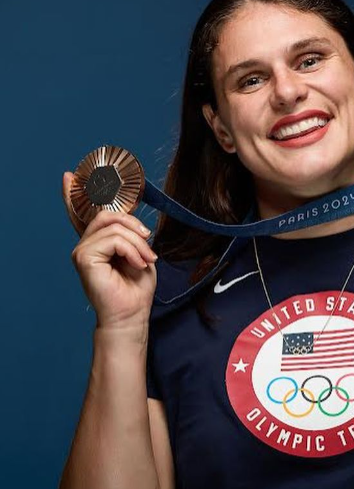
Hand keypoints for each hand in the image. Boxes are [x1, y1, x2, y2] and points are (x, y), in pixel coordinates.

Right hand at [62, 171, 157, 328]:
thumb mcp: (138, 252)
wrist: (131, 314)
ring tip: (146, 261)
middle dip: (135, 227)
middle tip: (149, 248)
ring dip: (138, 243)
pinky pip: (114, 239)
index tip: (70, 174)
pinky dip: (132, 250)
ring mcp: (82, 250)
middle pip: (109, 214)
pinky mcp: (83, 257)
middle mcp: (86, 243)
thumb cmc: (136, 288)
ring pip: (115, 227)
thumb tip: (128, 212)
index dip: (74, 192)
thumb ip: (129, 232)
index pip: (81, 213)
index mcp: (98, 241)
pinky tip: (137, 264)